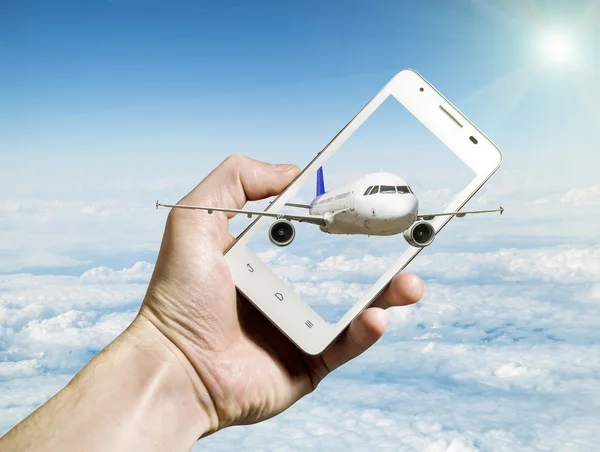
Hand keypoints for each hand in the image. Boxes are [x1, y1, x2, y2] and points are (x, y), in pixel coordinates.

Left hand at [139, 155, 423, 435]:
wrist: (174, 365)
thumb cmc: (178, 295)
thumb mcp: (195, 219)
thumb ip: (235, 180)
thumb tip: (292, 172)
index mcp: (265, 257)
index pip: (315, 230)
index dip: (343, 215)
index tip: (370, 201)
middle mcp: (287, 289)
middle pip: (345, 266)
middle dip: (380, 254)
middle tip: (404, 238)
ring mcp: (301, 326)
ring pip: (357, 307)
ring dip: (390, 294)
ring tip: (409, 283)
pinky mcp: (310, 361)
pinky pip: (347, 345)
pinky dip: (366, 332)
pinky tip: (375, 316)